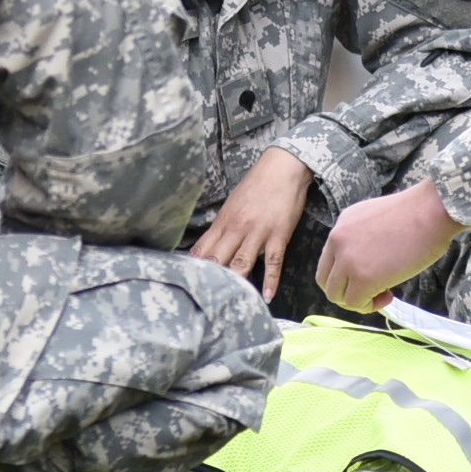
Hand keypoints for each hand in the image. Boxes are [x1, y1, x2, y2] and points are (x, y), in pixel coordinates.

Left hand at [188, 145, 316, 300]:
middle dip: (210, 280)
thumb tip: (208, 248)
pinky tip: (267, 296)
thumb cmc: (256, 186)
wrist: (283, 168)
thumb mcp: (233, 205)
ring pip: (242, 263)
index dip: (194, 267)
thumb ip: (222, 227)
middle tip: (203, 300)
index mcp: (223, 222)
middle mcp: (237, 229)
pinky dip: (270, 281)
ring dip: (236, 283)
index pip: (203, 249)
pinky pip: (273, 262)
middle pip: (219, 259)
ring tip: (231, 303)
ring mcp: (258, 233)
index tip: (187, 283)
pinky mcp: (278, 236)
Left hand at [315, 180, 461, 313]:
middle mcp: (338, 241)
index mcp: (341, 225)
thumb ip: (362, 240)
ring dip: (358, 301)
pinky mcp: (363, 277)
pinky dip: (370, 306)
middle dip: (347, 291)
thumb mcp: (377, 220)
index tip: (370, 276)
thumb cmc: (417, 213)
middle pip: (326, 281)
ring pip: (336, 295)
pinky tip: (388, 295)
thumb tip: (367, 264)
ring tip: (383, 293)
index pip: (329, 261)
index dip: (346, 276)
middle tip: (372, 291)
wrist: (432, 210)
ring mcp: (348, 260)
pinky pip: (356, 303)